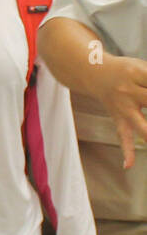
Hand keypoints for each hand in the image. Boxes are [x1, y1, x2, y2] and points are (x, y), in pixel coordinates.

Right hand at [91, 54, 146, 169]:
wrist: (92, 73)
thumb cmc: (126, 71)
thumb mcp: (143, 68)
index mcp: (138, 74)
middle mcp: (128, 91)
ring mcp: (122, 108)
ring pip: (141, 126)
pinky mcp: (119, 119)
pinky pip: (122, 136)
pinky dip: (126, 151)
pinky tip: (128, 165)